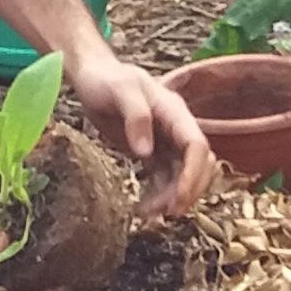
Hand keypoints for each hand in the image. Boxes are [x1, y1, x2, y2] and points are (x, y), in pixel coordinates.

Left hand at [65, 53, 218, 218]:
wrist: (91, 76)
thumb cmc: (105, 79)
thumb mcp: (120, 90)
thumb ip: (136, 116)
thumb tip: (145, 152)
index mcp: (175, 112)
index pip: (197, 146)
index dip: (193, 174)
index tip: (178, 198)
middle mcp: (176, 128)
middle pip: (198, 164)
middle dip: (188, 190)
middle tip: (167, 213)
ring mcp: (166, 141)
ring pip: (182, 175)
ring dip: (172, 197)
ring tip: (147, 214)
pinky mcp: (152, 151)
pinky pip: (164, 177)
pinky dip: (159, 195)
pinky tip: (143, 207)